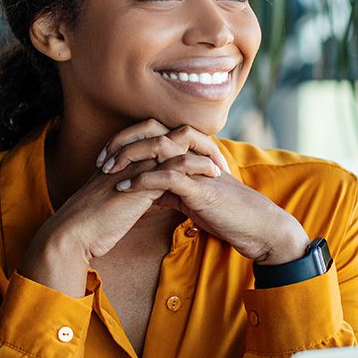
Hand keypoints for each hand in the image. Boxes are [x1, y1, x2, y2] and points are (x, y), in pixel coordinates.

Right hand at [20, 137, 219, 295]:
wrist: (72, 234)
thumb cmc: (91, 224)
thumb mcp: (114, 203)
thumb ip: (130, 193)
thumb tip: (149, 195)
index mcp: (122, 159)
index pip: (156, 139)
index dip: (179, 145)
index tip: (201, 158)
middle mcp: (128, 157)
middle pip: (167, 134)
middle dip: (194, 141)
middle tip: (216, 154)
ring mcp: (134, 168)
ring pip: (174, 145)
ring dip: (200, 152)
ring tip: (220, 164)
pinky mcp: (140, 184)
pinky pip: (175, 168)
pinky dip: (196, 169)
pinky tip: (213, 175)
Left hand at [101, 120, 309, 265]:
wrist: (256, 227)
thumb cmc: (226, 214)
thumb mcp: (192, 199)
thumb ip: (171, 191)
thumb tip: (147, 194)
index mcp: (191, 153)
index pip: (153, 133)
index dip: (127, 140)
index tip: (105, 157)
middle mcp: (194, 153)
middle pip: (152, 131)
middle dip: (123, 141)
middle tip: (101, 159)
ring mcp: (198, 167)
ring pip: (158, 147)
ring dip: (129, 157)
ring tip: (108, 170)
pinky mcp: (201, 187)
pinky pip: (167, 176)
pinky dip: (143, 181)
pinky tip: (125, 189)